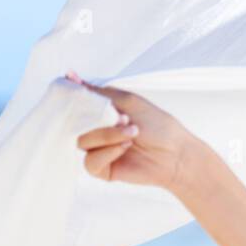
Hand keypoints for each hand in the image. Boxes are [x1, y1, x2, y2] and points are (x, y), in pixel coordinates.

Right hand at [70, 72, 207, 191]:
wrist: (175, 153)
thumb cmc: (158, 126)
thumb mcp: (127, 101)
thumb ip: (97, 92)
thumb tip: (70, 76)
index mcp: (101, 112)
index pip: (75, 104)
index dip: (72, 98)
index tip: (70, 85)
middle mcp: (97, 130)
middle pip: (75, 124)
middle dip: (97, 119)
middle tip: (122, 118)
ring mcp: (99, 150)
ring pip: (82, 142)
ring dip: (107, 136)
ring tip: (132, 133)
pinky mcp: (103, 169)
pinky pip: (90, 162)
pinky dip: (106, 153)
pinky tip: (124, 149)